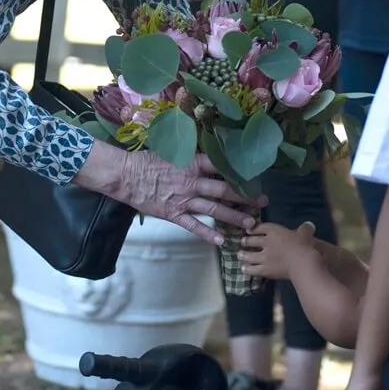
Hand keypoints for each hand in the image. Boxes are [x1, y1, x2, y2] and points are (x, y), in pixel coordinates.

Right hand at [120, 150, 264, 244]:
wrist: (126, 175)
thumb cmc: (147, 160)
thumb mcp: (173, 151)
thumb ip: (191, 153)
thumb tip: (208, 148)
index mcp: (193, 163)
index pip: (222, 167)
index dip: (240, 172)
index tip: (255, 176)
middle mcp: (192, 181)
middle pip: (225, 189)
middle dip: (246, 196)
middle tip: (263, 202)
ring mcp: (184, 199)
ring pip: (214, 209)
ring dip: (234, 217)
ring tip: (251, 224)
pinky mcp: (174, 214)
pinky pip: (194, 225)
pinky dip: (208, 233)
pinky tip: (221, 241)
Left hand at [238, 221, 317, 279]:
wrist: (301, 263)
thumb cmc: (303, 245)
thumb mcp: (306, 233)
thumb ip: (305, 229)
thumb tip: (309, 225)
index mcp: (274, 231)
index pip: (260, 227)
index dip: (253, 228)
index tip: (249, 230)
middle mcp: (266, 242)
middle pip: (251, 241)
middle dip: (245, 241)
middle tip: (242, 242)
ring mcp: (264, 257)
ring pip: (249, 255)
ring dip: (243, 255)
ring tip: (239, 255)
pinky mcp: (265, 269)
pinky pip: (252, 269)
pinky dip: (247, 269)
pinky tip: (244, 269)